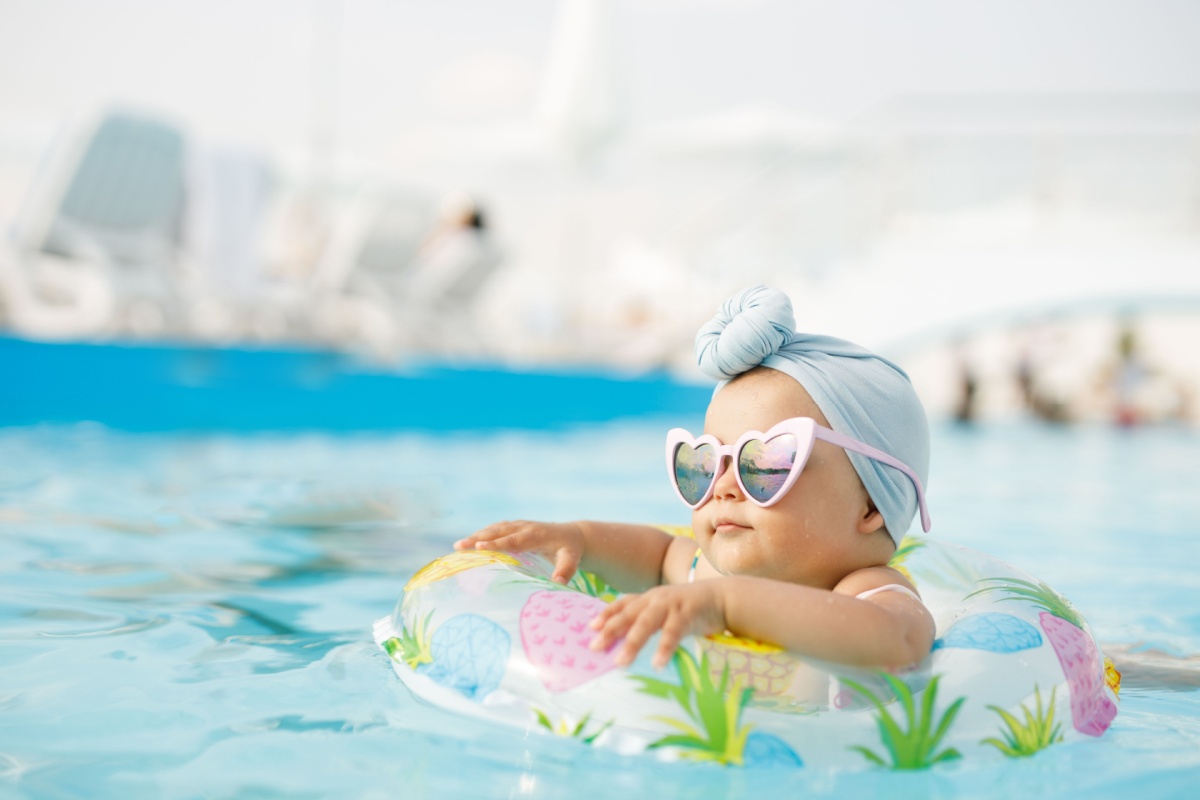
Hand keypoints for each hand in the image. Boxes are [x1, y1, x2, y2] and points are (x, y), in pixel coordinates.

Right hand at [454, 520, 584, 584]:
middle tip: (459, 546)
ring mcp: (519, 525)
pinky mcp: (515, 526)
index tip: (479, 547)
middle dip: (478, 538)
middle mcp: (525, 527)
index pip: (513, 540)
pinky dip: (482, 534)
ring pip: (495, 528)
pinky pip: (496, 529)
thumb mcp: (572, 560)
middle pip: (498, 532)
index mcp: (536, 535)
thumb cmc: (571, 550)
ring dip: (476, 535)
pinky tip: (469, 543)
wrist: (573, 534)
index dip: (496, 543)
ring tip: (458, 546)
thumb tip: (558, 583)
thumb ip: (566, 570)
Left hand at [588, 582, 726, 669]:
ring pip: (647, 623)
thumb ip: (649, 619)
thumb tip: (626, 639)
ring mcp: (672, 605)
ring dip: (632, 642)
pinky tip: (657, 663)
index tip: (591, 627)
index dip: (607, 614)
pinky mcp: (688, 614)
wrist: (723, 597)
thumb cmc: (691, 609)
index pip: (623, 603)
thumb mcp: (666, 610)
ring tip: (621, 662)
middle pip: (629, 614)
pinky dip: (664, 648)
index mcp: (650, 597)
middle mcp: (657, 598)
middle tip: (595, 647)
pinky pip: (673, 633)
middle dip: (611, 630)